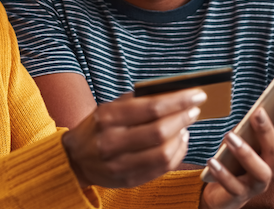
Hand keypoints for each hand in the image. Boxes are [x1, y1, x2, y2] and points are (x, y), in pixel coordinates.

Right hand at [62, 88, 205, 188]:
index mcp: (108, 117)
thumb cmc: (97, 128)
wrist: (75, 159)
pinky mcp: (128, 180)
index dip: (179, 101)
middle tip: (195, 110)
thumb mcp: (109, 108)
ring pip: (163, 153)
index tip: (197, 95)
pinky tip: (179, 142)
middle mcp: (112, 141)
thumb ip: (136, 101)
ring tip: (185, 126)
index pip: (151, 108)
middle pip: (159, 131)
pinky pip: (161, 169)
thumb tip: (171, 92)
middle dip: (183, 118)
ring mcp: (119, 164)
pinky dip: (177, 154)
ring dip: (181, 138)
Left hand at [200, 93, 273, 208]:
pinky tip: (212, 161)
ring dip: (246, 152)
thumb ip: (251, 126)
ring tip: (229, 137)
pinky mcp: (240, 195)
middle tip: (257, 112)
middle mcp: (272, 167)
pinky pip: (234, 186)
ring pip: (260, 170)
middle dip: (268, 131)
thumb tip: (257, 107)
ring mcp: (258, 183)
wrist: (222, 192)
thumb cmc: (235, 160)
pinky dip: (223, 174)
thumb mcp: (244, 139)